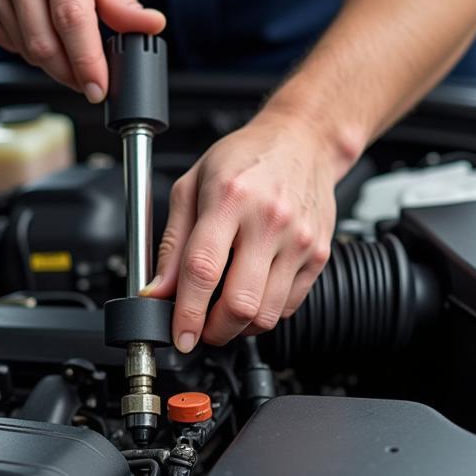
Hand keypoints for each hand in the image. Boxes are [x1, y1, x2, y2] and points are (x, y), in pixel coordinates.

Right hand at [0, 0, 164, 101]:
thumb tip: (148, 25)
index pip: (72, 17)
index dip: (87, 60)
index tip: (99, 86)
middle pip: (44, 43)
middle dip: (70, 72)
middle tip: (88, 78)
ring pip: (25, 48)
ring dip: (51, 61)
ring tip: (65, 44)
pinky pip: (7, 40)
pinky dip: (28, 46)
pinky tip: (38, 24)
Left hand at [146, 106, 345, 350]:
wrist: (303, 141)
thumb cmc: (245, 158)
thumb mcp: (192, 187)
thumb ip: (172, 243)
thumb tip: (156, 291)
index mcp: (230, 198)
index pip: (203, 269)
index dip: (187, 312)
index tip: (179, 335)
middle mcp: (269, 220)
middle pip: (240, 304)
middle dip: (213, 330)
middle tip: (200, 328)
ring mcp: (299, 240)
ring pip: (266, 314)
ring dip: (239, 328)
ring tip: (223, 313)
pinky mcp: (318, 254)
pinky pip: (289, 306)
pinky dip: (264, 314)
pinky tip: (251, 294)